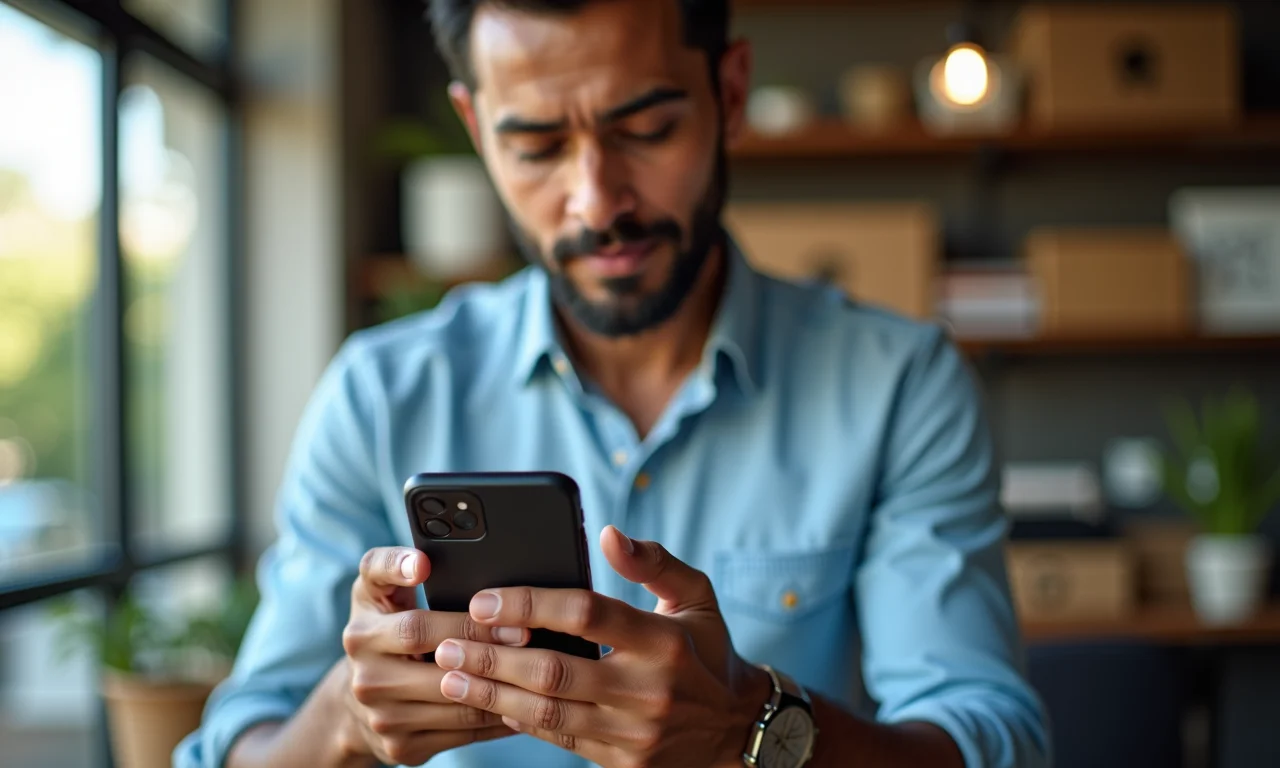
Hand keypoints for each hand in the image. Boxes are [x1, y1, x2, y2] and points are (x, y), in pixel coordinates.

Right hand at [338, 546, 531, 765]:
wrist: (355, 703)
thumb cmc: (381, 629)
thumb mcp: (373, 592)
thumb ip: (389, 564)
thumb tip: (421, 561)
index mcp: (361, 634)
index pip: (414, 625)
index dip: (453, 617)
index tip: (490, 607)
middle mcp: (366, 678)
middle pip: (442, 662)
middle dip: (489, 648)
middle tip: (527, 635)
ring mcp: (383, 718)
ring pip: (457, 703)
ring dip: (501, 687)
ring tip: (536, 669)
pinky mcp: (402, 747)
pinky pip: (463, 733)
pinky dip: (497, 718)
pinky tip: (524, 702)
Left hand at [432, 526, 771, 767]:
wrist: (738, 730)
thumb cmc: (707, 651)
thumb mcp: (696, 597)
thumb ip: (653, 562)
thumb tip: (608, 534)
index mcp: (663, 640)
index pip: (586, 613)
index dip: (529, 603)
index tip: (484, 599)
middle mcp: (648, 687)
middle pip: (554, 668)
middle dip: (492, 654)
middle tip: (445, 641)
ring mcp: (634, 730)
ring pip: (547, 710)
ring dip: (492, 691)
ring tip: (450, 674)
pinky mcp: (623, 761)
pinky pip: (559, 738)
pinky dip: (520, 719)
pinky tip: (489, 701)